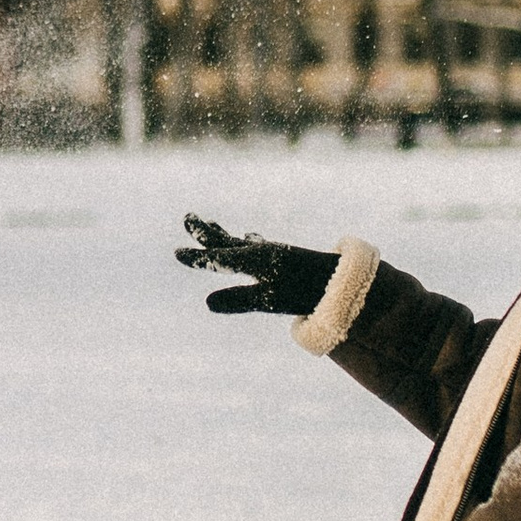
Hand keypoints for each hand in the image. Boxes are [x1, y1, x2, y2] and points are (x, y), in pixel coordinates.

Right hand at [175, 215, 336, 318]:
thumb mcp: (271, 300)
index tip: (176, 252)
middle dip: (206, 233)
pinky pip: (258, 246)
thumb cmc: (306, 292)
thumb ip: (239, 300)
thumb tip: (207, 302)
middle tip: (188, 218)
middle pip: (227, 241)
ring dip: (224, 234)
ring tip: (210, 224)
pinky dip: (247, 241)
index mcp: (255, 260)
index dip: (197, 258)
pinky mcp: (284, 259)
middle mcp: (261, 253)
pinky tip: (250, 237)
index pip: (219, 259)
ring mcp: (273, 255)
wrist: (344, 283)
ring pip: (240, 242)